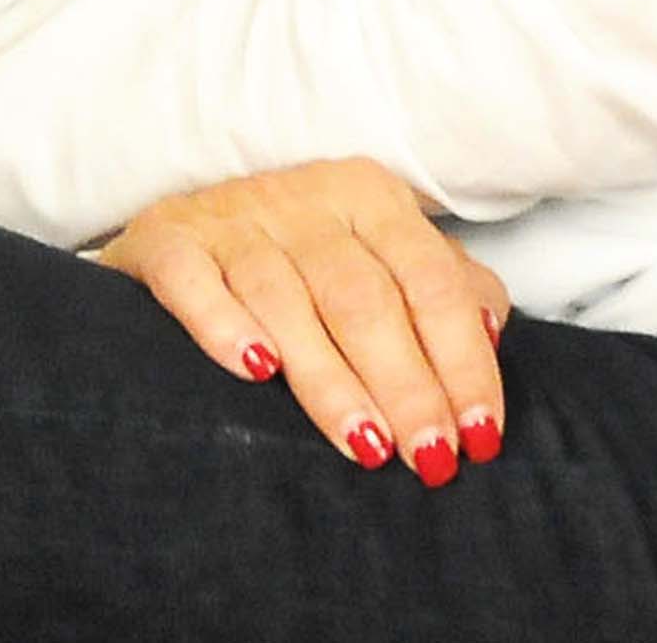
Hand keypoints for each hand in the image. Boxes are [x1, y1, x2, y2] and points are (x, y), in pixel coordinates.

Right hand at [97, 158, 510, 484]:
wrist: (178, 225)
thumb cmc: (298, 252)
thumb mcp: (380, 251)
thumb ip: (443, 285)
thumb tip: (489, 334)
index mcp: (372, 200)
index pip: (431, 283)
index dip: (462, 359)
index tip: (479, 434)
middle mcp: (307, 200)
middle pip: (366, 299)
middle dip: (407, 385)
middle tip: (430, 456)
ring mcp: (234, 218)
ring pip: (288, 302)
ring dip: (331, 381)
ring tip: (367, 446)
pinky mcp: (167, 239)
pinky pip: (194, 282)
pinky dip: (224, 326)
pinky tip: (255, 372)